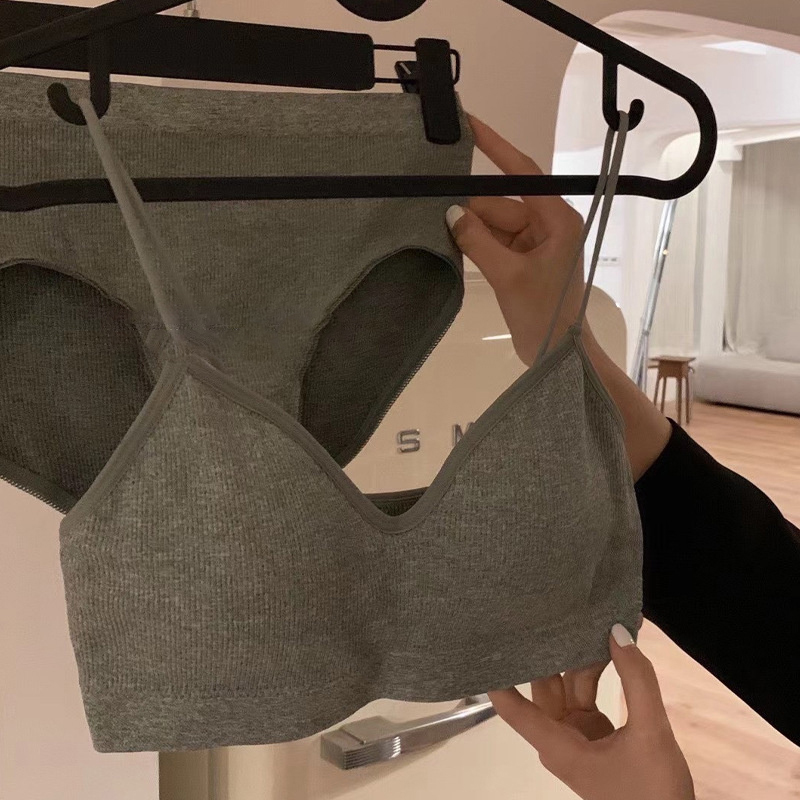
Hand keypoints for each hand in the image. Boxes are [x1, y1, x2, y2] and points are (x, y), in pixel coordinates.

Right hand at [446, 115, 587, 365]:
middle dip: (470, 206)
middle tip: (429, 201)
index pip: (523, 172)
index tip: (469, 124)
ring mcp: (535, 243)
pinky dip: (475, 243)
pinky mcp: (524, 260)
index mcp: (557, 219)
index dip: (495, 146)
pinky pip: (495, 241)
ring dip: (469, 228)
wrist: (558, 355)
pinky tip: (449, 241)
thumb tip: (450, 212)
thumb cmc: (543, 315)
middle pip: (501, 203)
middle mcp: (548, 224)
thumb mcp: (507, 276)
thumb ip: (477, 241)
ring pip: (494, 223)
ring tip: (433, 224)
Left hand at [489, 624, 694, 799]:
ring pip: (570, 686)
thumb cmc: (653, 793)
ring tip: (593, 619)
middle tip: (555, 608)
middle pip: (544, 686)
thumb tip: (617, 632)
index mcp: (558, 745)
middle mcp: (559, 737)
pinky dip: (601, 673)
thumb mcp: (651, 734)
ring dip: (584, 658)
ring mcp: (578, 734)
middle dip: (551, 650)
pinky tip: (612, 646)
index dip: (497, 676)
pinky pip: (589, 695)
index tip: (490, 641)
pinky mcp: (596, 733)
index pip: (512, 708)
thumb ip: (637, 681)